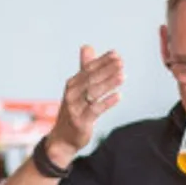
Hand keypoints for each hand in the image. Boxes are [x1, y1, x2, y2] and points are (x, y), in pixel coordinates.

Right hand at [48, 45, 123, 161]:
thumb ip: (84, 68)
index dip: (102, 61)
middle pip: (91, 79)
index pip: (88, 69)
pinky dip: (107, 102)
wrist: (62, 138)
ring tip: (123, 76)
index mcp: (72, 84)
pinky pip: (95, 110)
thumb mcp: (78, 88)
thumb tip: (87, 46)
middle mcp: (71, 94)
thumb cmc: (74, 110)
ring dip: (109, 83)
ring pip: (93, 93)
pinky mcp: (80, 121)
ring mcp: (75, 108)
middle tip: (121, 63)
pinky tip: (119, 96)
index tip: (116, 54)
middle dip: (107, 70)